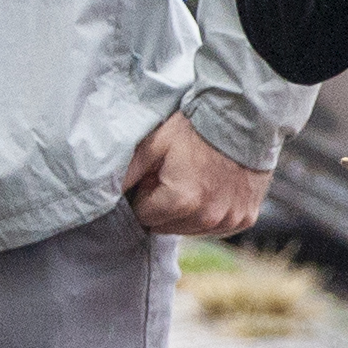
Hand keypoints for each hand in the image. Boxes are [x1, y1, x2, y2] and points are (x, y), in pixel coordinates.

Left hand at [123, 111, 268, 240]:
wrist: (243, 117)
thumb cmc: (194, 128)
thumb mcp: (153, 144)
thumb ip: (126, 173)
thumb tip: (102, 195)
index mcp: (182, 201)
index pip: (144, 217)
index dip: (144, 195)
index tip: (153, 176)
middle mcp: (207, 217)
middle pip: (166, 227)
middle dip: (163, 206)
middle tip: (173, 176)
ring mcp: (229, 220)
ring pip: (190, 230)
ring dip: (185, 213)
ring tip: (193, 180)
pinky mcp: (245, 219)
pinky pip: (215, 227)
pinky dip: (209, 214)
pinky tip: (212, 189)